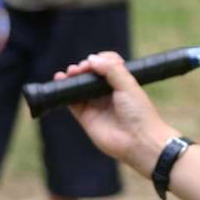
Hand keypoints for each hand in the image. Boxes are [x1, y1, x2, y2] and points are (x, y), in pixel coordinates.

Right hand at [55, 52, 179, 177]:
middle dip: (82, 68)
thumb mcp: (128, 85)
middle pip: (91, 74)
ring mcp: (97, 104)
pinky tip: (60, 83)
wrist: (138, 140)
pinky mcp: (86, 117)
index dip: (99, 60)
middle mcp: (108, 92)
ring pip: (80, 87)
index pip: (108, 64)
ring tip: (67, 74)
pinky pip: (72, 102)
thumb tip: (92, 58)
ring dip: (71, 78)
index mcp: (122, 81)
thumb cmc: (139, 112)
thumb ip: (111, 69)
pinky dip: (64, 93)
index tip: (93, 62)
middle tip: (78, 69)